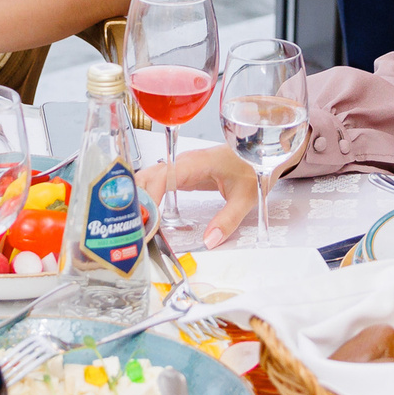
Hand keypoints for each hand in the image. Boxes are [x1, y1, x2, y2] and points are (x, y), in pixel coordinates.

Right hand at [137, 145, 257, 247]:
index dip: (151, 194)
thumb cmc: (251, 168)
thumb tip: (210, 241)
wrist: (258, 153)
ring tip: (137, 222)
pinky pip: (158, 184)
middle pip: (149, 176)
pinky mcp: (182, 175)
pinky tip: (147, 213)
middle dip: (139, 198)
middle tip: (136, 225)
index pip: (164, 176)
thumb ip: (227, 220)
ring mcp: (181, 168)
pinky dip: (149, 197)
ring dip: (141, 198)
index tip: (146, 217)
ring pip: (150, 179)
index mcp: (197, 163)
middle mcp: (184, 163)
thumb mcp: (244, 198)